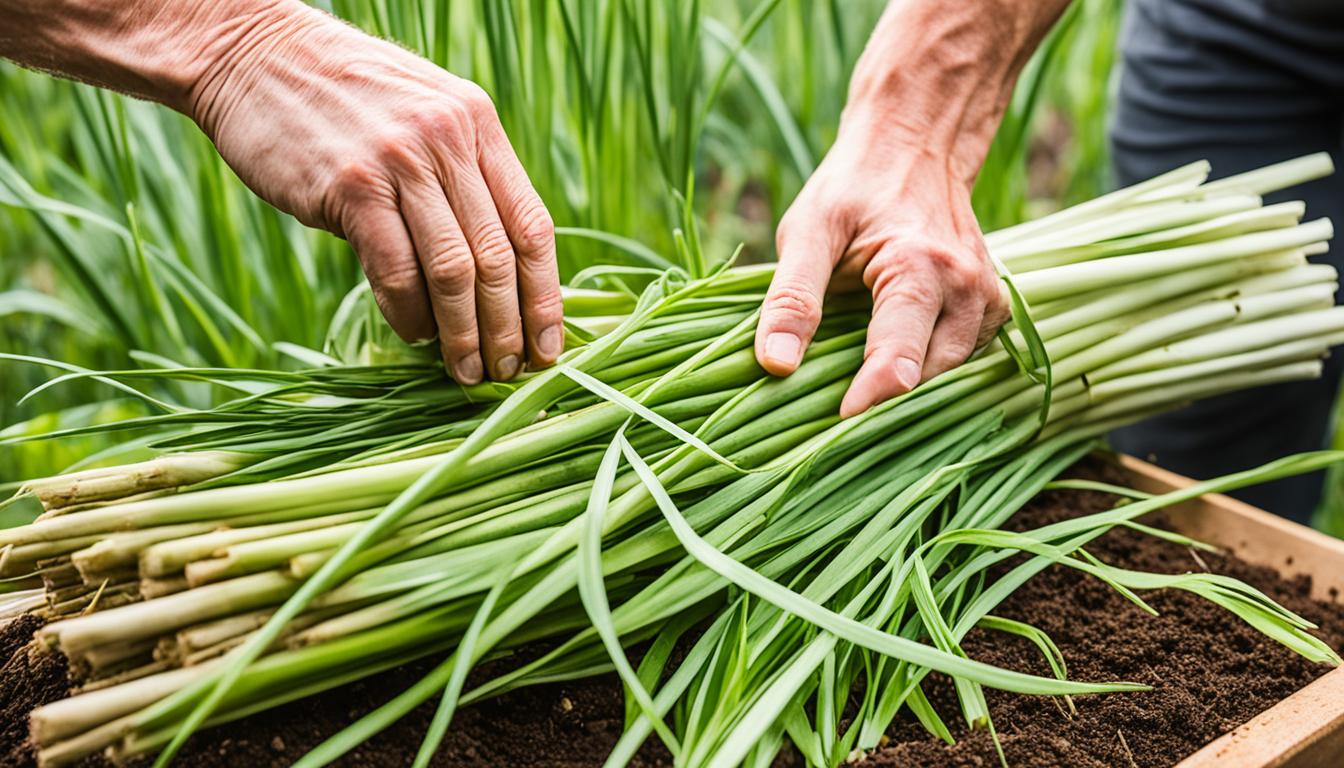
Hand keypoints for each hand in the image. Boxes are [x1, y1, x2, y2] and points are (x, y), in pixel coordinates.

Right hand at [186, 3, 561, 383]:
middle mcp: (449, 140)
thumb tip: (491, 271)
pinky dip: (410, 315)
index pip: (533, 226)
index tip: (548, 346)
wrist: (252, 53)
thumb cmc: (341, 100)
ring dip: (463, 334)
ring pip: (454, 271)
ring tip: (466, 371)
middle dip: (508, 328)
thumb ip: (461, 177)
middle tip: (507, 373)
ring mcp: (401, 161)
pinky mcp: (351, 185)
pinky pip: (395, 271)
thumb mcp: (423, 116)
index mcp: (479, 125)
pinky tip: (413, 335)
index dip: (546, 297)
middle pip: (499, 257)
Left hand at [756, 119, 1007, 417]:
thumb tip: (775, 365)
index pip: (897, 364)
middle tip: (829, 416)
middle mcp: (969, 289)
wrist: (913, 147)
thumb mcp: (807, 231)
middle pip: (927, 380)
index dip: (863, 404)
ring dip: (905, 391)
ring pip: (948, 377)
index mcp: (922, 268)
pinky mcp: (992, 310)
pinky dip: (926, 371)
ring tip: (855, 389)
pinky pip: (960, 361)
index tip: (827, 426)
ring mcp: (989, 301)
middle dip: (882, 403)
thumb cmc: (852, 188)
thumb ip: (791, 297)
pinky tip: (888, 362)